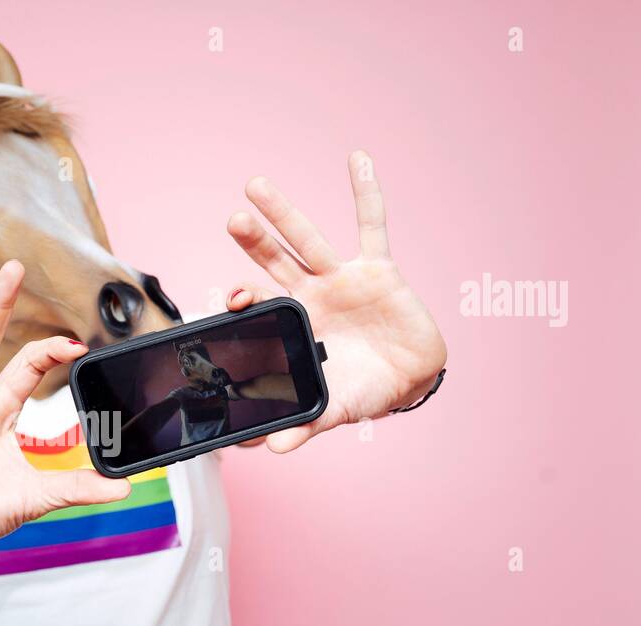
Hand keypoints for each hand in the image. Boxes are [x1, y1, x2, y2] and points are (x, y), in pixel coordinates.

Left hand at [225, 151, 446, 452]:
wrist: (410, 378)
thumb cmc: (363, 388)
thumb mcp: (334, 408)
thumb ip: (304, 424)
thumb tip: (273, 450)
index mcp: (295, 325)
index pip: (260, 305)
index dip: (242, 298)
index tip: (230, 298)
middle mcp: (311, 295)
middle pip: (274, 262)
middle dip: (253, 241)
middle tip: (231, 219)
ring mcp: (342, 278)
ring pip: (308, 239)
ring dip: (284, 213)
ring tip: (255, 185)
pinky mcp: (378, 269)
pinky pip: (373, 224)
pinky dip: (367, 192)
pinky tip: (357, 160)